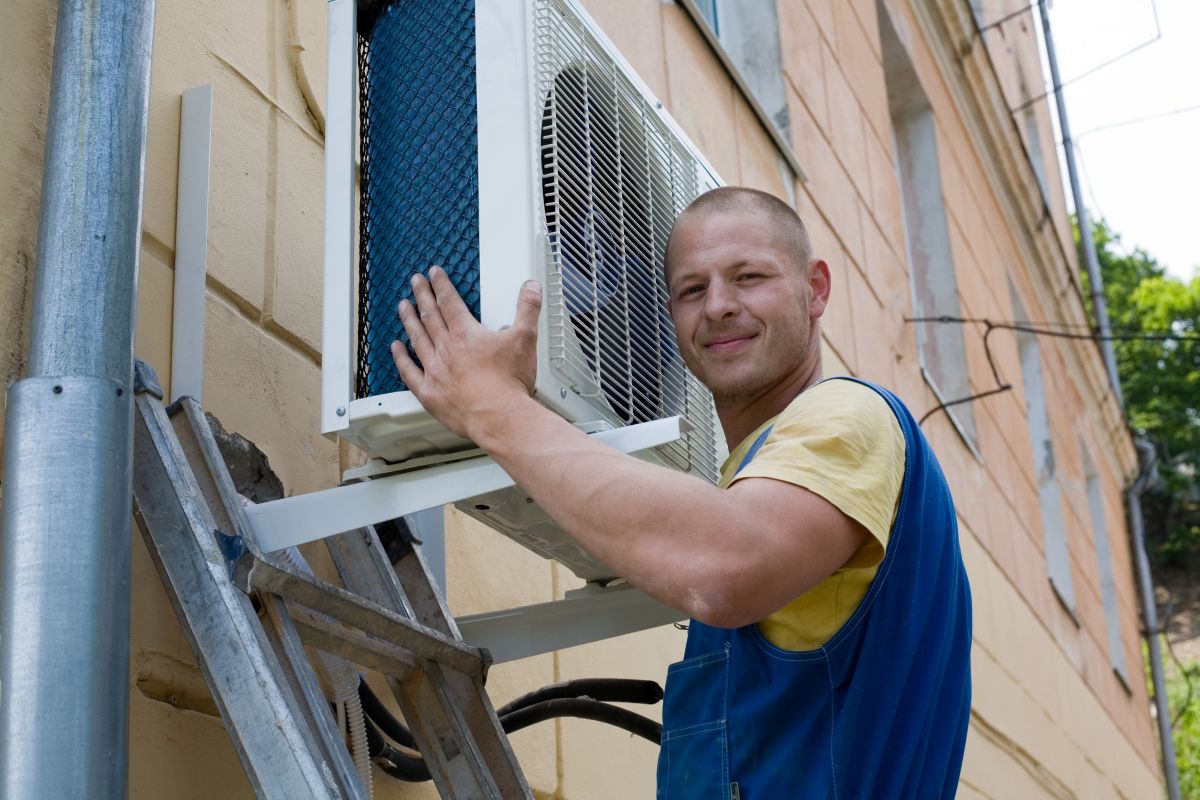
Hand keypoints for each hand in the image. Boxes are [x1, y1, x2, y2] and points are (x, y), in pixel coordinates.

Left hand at [391, 266, 541, 439]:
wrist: (500, 417)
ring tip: (403, 307)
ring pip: (418, 339)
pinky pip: (410, 372)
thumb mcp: (525, 338)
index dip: (441, 285)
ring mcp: (435, 371)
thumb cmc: (510, 383)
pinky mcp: (430, 393)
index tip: (434, 274)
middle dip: (422, 295)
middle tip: (415, 282)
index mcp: (466, 334)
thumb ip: (528, 309)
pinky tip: (397, 349)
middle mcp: (446, 349)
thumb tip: (531, 287)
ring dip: (409, 320)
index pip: (450, 301)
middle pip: (430, 316)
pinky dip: (402, 359)